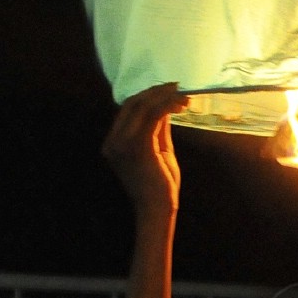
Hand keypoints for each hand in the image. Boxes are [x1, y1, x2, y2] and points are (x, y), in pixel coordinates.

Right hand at [103, 83, 187, 217]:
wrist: (158, 209)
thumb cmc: (160, 184)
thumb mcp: (159, 150)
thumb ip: (158, 128)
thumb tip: (165, 105)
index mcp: (114, 142)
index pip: (128, 109)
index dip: (148, 95)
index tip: (169, 90)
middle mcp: (113, 141)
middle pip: (132, 103)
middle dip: (156, 92)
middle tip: (178, 87)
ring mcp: (122, 143)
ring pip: (142, 107)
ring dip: (165, 97)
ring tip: (184, 97)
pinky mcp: (137, 146)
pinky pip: (152, 116)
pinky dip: (167, 106)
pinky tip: (180, 106)